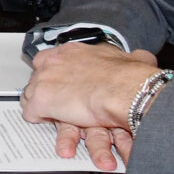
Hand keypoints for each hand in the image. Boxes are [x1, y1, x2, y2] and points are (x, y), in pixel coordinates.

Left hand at [19, 42, 160, 171]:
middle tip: (56, 101)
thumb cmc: (131, 79)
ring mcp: (45, 79)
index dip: (56, 74)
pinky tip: (48, 122)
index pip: (51, 59)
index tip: (61, 83)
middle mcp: (55, 61)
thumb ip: (132, 57)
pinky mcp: (42, 100)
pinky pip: (30, 112)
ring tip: (50, 114)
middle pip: (38, 76)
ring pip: (31, 93)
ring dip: (41, 105)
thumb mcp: (134, 60)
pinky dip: (38, 119)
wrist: (126, 92)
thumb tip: (142, 57)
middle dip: (46, 90)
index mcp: (74, 51)